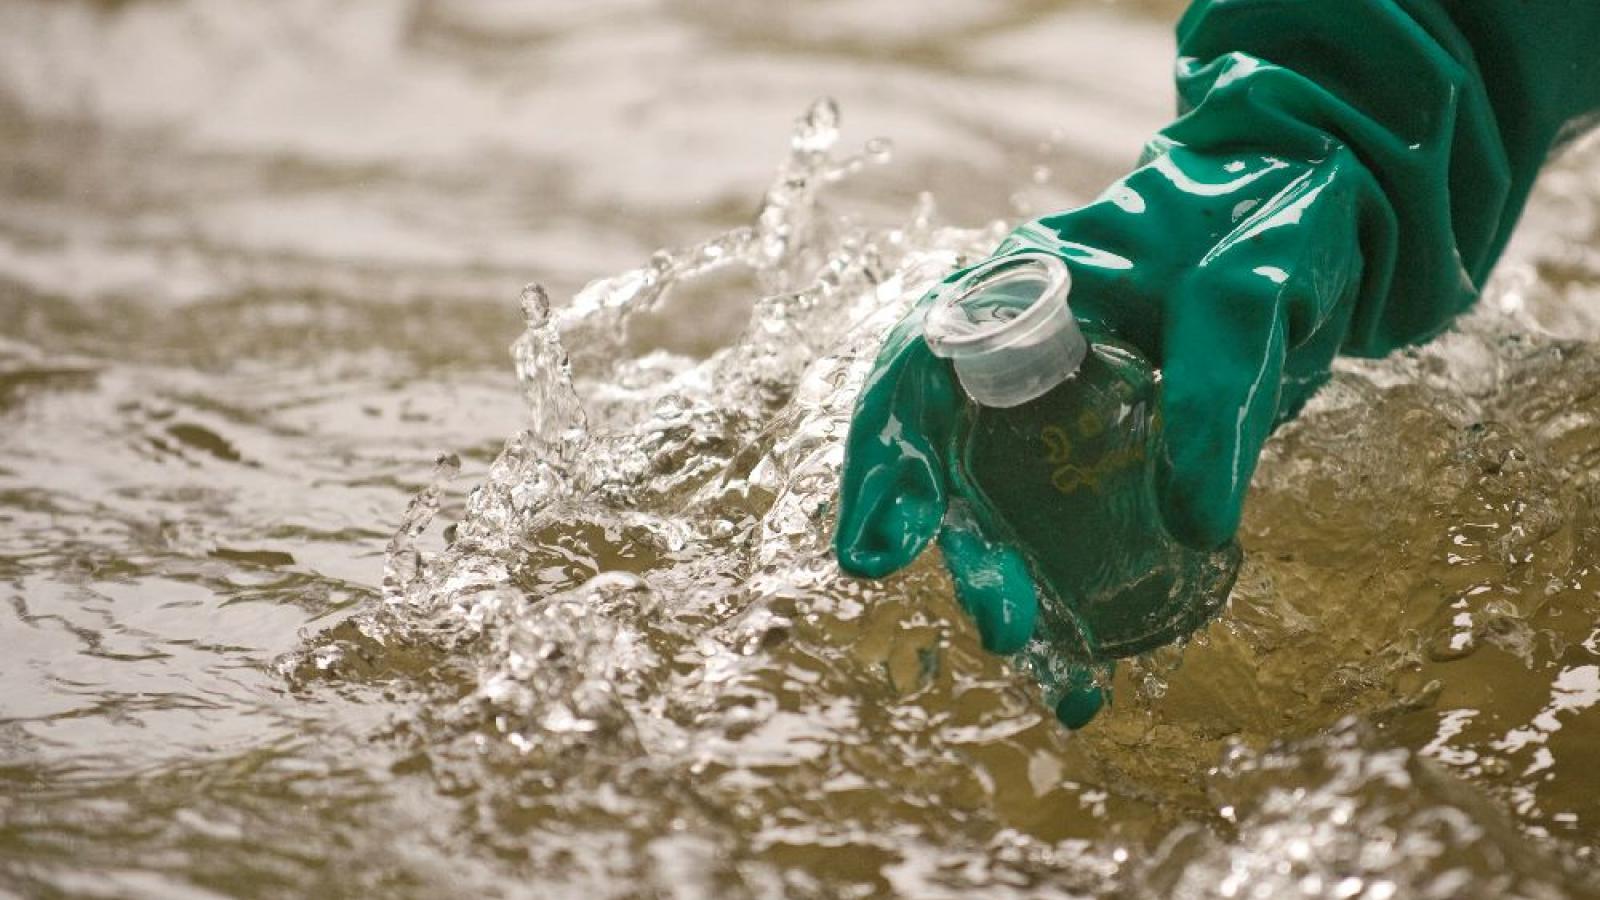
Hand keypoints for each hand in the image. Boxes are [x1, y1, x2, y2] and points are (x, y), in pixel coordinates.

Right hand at [834, 143, 1371, 726]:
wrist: (1324, 209)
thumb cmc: (1268, 218)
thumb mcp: (1250, 288)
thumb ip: (1215, 389)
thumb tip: (1195, 526)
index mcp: (1021, 288)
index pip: (915, 368)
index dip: (884, 458)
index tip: (879, 549)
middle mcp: (1018, 351)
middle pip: (952, 459)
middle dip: (966, 552)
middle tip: (1002, 629)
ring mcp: (1059, 405)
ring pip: (1005, 509)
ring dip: (1022, 594)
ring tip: (1064, 683)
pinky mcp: (1106, 447)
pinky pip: (1069, 526)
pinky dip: (1075, 595)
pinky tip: (1095, 659)